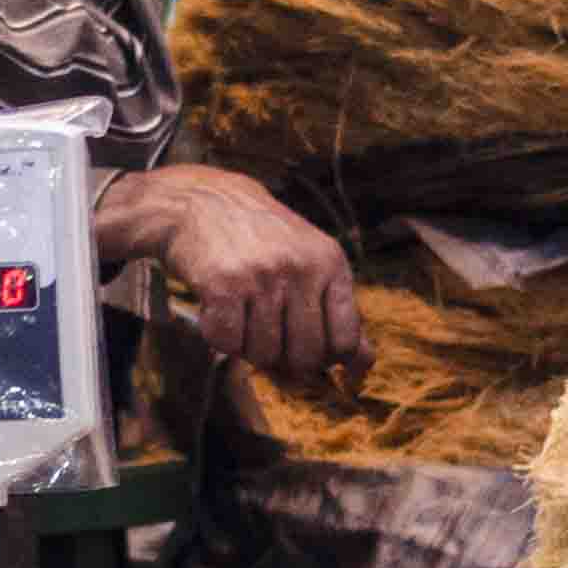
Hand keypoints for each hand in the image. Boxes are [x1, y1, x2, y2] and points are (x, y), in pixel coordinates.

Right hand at [98, 165, 366, 384]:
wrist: (203, 201)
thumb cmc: (263, 241)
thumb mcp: (311, 262)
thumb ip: (338, 312)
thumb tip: (363, 366)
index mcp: (330, 262)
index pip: (345, 340)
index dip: (328, 359)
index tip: (311, 355)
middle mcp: (300, 267)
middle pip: (305, 356)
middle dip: (286, 362)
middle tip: (270, 339)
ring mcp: (262, 276)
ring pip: (265, 354)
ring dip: (249, 349)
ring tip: (242, 318)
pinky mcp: (223, 284)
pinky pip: (228, 343)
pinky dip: (220, 338)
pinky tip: (218, 312)